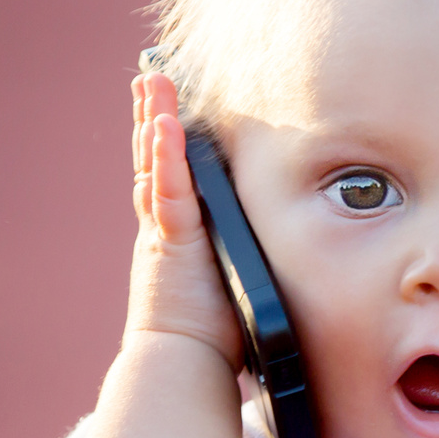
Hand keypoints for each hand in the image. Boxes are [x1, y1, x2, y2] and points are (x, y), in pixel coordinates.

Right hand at [125, 71, 243, 368]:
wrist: (184, 362)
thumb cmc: (215, 332)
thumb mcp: (235, 278)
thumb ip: (247, 255)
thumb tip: (286, 247)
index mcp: (179, 233)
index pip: (171, 174)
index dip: (168, 139)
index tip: (171, 105)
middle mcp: (165, 226)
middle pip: (155, 158)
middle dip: (154, 114)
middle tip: (152, 75)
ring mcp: (164, 232)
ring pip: (155, 165)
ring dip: (155, 120)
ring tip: (152, 80)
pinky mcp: (168, 243)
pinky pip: (167, 193)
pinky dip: (165, 158)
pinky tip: (165, 126)